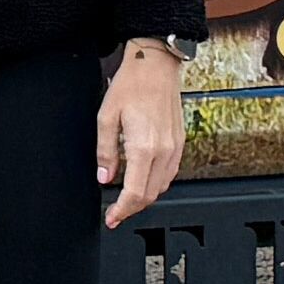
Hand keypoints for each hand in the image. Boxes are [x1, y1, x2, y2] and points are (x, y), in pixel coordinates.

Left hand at [95, 40, 184, 226]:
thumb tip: (105, 176)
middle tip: (116, 213)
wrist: (156, 65)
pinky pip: (169, 173)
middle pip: (149, 195)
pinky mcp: (179, 142)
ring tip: (126, 198)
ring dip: (144, 197)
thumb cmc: (132, 84)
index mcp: (144, 147)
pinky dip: (155, 184)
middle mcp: (163, 151)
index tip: (111, 217)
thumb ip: (105, 151)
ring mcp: (174, 147)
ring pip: (161, 187)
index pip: (134, 193)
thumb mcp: (106, 117)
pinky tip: (142, 179)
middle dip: (132, 209)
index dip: (122, 210)